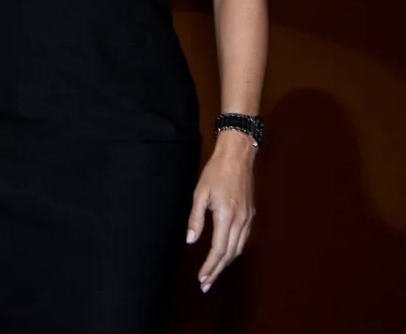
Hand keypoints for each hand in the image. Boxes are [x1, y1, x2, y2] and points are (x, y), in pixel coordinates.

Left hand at [186, 130, 255, 291]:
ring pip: (238, 248)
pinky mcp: (250, 215)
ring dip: (226, 263)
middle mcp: (240, 221)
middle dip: (217, 270)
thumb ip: (196, 219)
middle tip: (206, 284)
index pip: (218, 249)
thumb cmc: (215, 172)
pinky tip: (226, 254)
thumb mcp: (200, 193)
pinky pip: (243, 239)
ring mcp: (248, 218)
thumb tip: (190, 241)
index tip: (202, 278)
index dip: (210, 266)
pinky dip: (234, 250)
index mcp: (226, 216)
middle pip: (230, 253)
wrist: (237, 157)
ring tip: (213, 273)